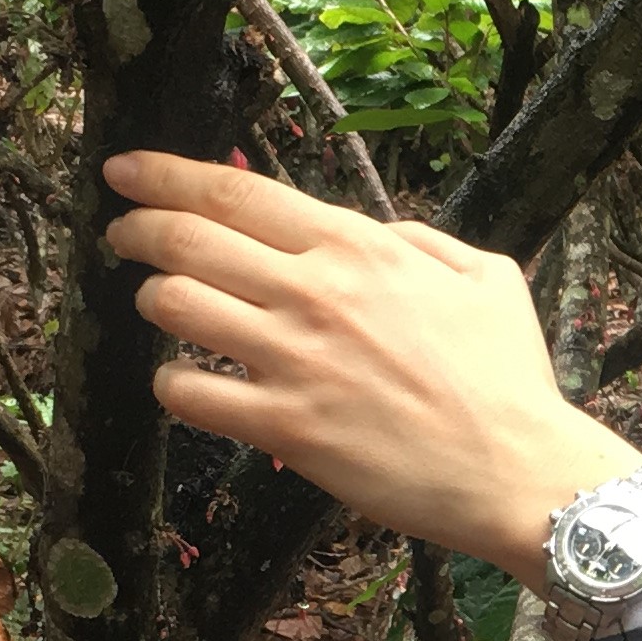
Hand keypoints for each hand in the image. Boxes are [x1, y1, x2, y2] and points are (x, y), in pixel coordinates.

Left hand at [100, 151, 637, 573]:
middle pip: (187, 239)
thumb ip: (424, 241)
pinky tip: (186, 385)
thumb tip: (378, 232)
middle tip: (121, 234)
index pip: (236, 193)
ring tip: (161, 306)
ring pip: (176, 306)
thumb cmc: (510, 380)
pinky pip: (189, 394)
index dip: (164, 174)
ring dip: (154, 301)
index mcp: (359, 248)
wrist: (520, 469)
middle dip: (136, 229)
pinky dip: (174, 385)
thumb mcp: (488, 278)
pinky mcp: (286, 427)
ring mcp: (295, 360)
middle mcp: (317, 293)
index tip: (126, 171)